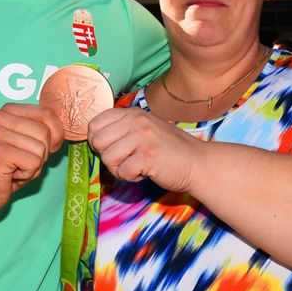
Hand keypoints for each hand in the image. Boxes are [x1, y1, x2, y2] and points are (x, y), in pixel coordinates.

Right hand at [0, 104, 64, 214]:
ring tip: (15, 167)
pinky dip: (28, 173)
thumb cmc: (8, 167)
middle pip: (45, 132)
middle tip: (21, 161)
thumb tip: (63, 127)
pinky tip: (11, 174)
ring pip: (41, 148)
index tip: (36, 149)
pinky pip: (34, 162)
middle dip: (41, 153)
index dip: (53, 136)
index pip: (47, 114)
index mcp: (8, 109)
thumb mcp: (29, 141)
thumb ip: (44, 129)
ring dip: (34, 165)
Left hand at [87, 108, 201, 192]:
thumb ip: (122, 129)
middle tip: (125, 161)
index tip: (111, 149)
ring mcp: (143, 137)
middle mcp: (136, 120)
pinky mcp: (149, 155)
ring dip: (120, 169)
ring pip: (108, 158)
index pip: (94, 123)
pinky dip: (131, 177)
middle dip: (107, 157)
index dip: (96, 141)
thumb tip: (94, 139)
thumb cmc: (169, 149)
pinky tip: (146, 172)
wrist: (197, 162)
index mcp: (132, 113)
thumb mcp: (144, 129)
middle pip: (97, 141)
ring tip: (138, 166)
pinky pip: (122, 171)